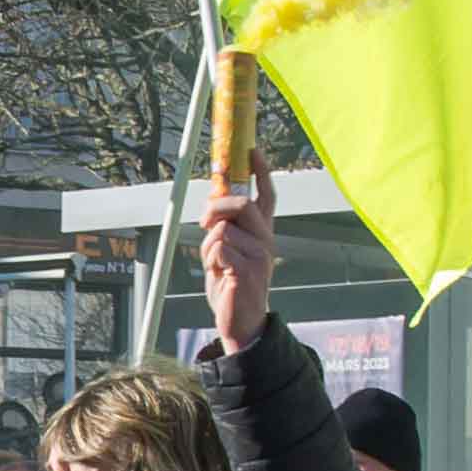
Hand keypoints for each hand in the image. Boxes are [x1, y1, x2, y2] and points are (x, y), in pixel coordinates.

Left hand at [201, 172, 276, 353]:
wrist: (240, 319)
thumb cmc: (230, 283)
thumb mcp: (226, 250)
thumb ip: (224, 227)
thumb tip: (212, 206)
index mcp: (262, 232)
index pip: (266, 196)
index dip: (261, 172)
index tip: (252, 151)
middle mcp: (266, 240)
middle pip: (242, 204)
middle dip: (217, 206)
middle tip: (204, 220)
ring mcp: (260, 255)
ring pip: (224, 229)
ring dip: (208, 245)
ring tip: (215, 263)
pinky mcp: (249, 270)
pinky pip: (219, 249)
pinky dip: (210, 259)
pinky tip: (219, 274)